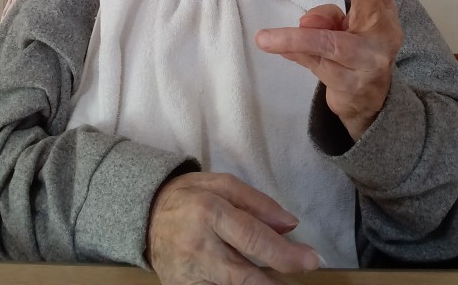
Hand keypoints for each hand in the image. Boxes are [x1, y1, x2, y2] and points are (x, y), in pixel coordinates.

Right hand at [147, 172, 319, 284]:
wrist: (145, 215)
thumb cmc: (189, 196)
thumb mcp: (221, 184)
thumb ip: (257, 202)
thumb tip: (290, 224)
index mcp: (209, 211)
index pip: (254, 237)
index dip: (285, 253)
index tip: (312, 259)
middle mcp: (199, 245)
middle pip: (245, 274)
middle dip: (278, 281)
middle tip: (303, 271)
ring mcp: (189, 273)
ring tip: (277, 281)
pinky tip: (253, 282)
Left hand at [255, 0, 402, 140]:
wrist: (365, 100)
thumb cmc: (355, 47)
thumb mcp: (346, 25)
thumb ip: (328, 14)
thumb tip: (308, 22)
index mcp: (382, 12)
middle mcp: (381, 35)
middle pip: (373, 9)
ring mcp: (368, 63)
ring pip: (332, 45)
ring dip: (297, 39)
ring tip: (266, 38)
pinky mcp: (350, 85)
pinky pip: (316, 65)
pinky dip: (293, 53)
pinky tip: (274, 46)